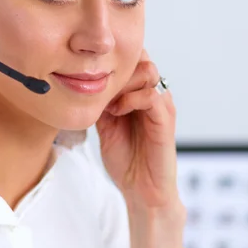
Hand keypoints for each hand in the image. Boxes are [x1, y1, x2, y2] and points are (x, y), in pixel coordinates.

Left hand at [96, 50, 185, 247]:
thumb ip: (100, 102)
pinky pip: (152, 95)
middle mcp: (154, 95)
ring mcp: (162, 105)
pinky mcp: (165, 119)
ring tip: (109, 103)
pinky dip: (131, 99)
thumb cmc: (126, 159)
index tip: (91, 77)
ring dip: (124, 82)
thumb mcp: (104, 124)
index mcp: (141, 94)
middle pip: (140, 58)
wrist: (141, 189)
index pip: (132, 59)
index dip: (112, 61)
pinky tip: (117, 111)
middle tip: (100, 88)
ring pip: (148, 71)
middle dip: (117, 68)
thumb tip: (82, 83)